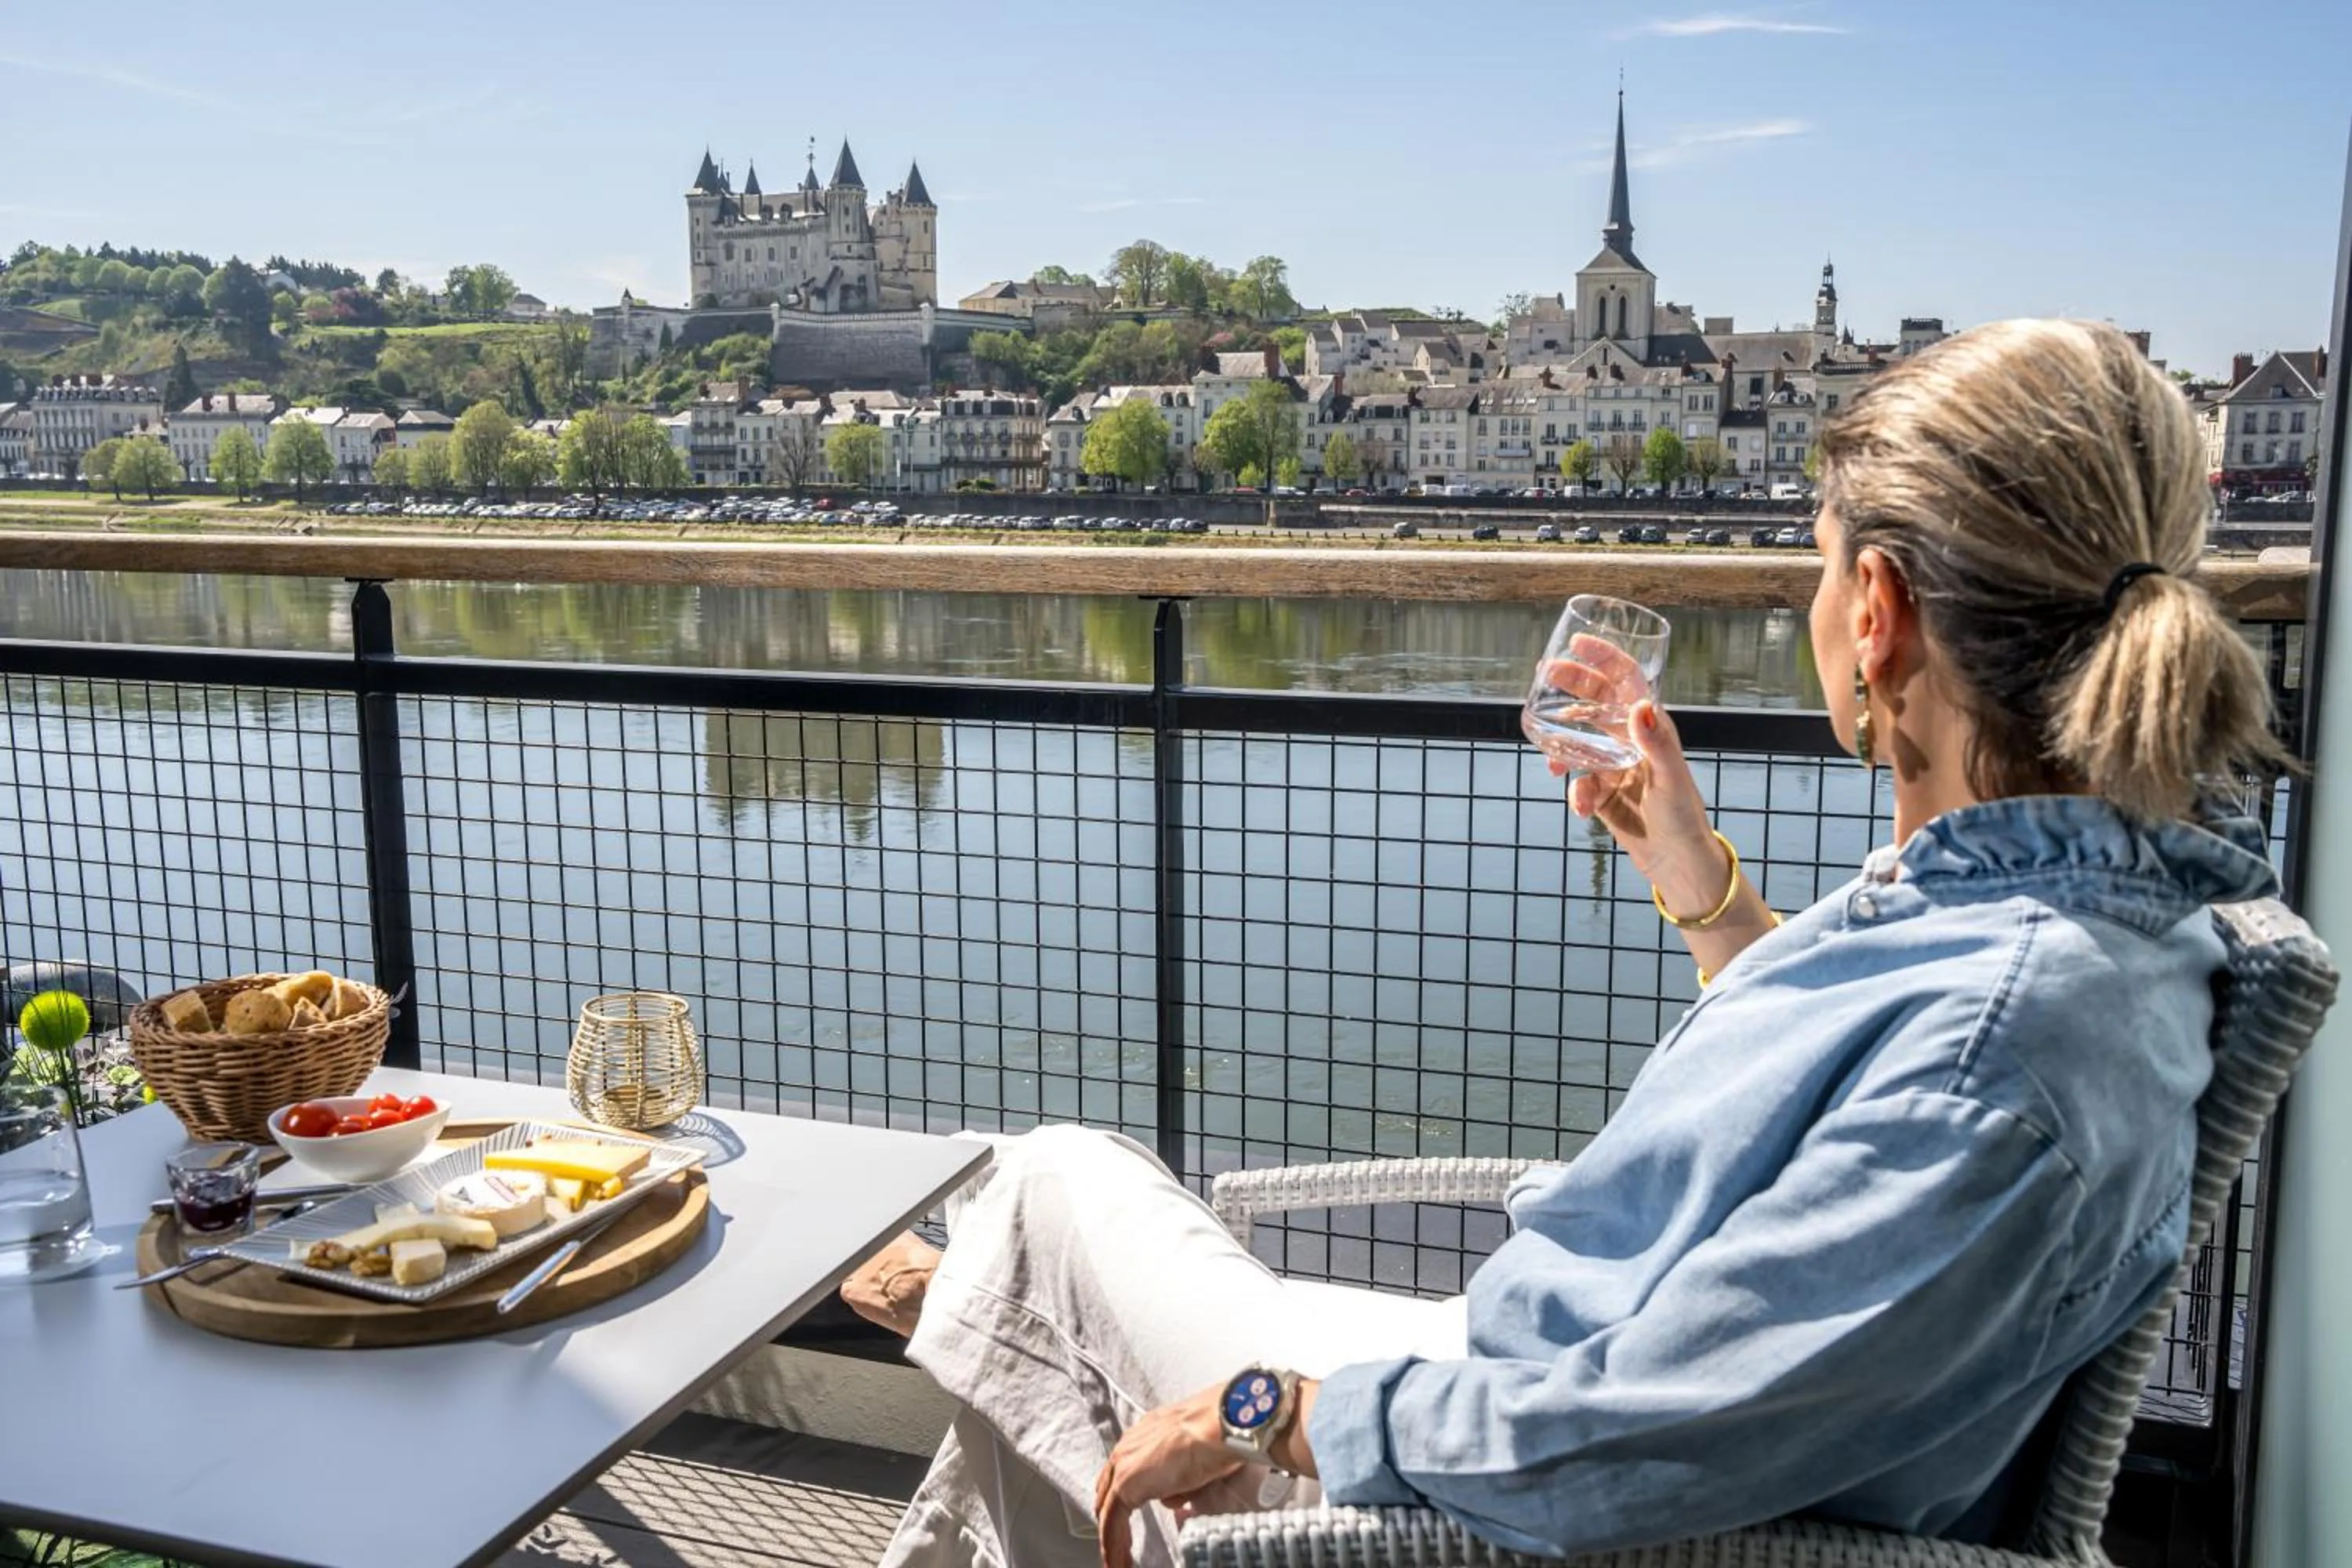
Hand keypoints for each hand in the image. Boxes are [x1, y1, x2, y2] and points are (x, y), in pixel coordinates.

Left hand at [1094, 1384, 1243, 1567]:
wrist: (1216, 1426)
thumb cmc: (1216, 1433)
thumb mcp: (1194, 1458)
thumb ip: (1179, 1478)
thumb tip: (1173, 1498)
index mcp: (1144, 1434)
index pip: (1124, 1469)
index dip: (1123, 1495)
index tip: (1126, 1515)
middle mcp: (1128, 1447)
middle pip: (1109, 1490)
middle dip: (1111, 1518)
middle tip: (1117, 1542)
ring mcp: (1123, 1465)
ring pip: (1109, 1510)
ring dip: (1113, 1538)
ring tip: (1118, 1562)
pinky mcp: (1126, 1485)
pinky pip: (1112, 1523)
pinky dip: (1114, 1545)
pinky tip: (1118, 1563)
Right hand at [1544, 638, 1719, 910]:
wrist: (1676, 861)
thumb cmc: (1682, 815)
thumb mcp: (1669, 776)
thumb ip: (1655, 741)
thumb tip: (1641, 704)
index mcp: (1651, 727)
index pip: (1627, 680)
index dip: (1604, 657)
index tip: (1577, 643)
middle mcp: (1630, 739)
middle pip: (1595, 701)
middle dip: (1571, 686)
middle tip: (1544, 676)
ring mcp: (1613, 764)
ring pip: (1578, 741)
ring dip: (1561, 746)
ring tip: (1551, 760)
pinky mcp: (1601, 791)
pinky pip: (1577, 782)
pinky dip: (1574, 793)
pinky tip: (1580, 807)